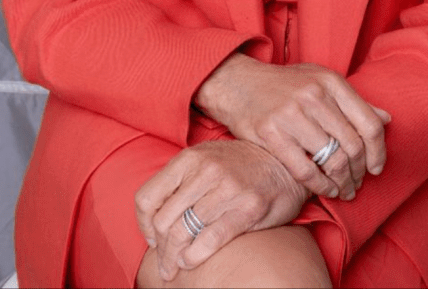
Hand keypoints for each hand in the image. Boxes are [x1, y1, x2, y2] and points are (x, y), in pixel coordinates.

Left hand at [135, 139, 308, 282]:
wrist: (283, 162)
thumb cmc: (239, 165)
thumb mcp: (205, 159)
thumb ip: (181, 181)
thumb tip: (154, 219)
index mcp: (189, 158)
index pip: (146, 198)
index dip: (143, 224)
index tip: (152, 237)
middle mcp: (205, 170)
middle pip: (163, 221)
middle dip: (160, 249)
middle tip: (164, 263)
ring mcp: (226, 188)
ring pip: (183, 232)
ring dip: (174, 258)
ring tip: (174, 268)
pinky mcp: (247, 207)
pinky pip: (210, 239)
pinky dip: (195, 256)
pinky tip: (191, 261)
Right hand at [195, 55, 390, 199]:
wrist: (238, 83)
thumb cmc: (284, 85)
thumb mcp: (320, 81)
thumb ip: (353, 101)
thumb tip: (386, 118)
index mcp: (330, 81)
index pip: (368, 122)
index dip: (378, 151)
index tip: (376, 168)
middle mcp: (314, 95)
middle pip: (353, 145)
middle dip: (360, 172)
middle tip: (358, 184)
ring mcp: (292, 114)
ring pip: (332, 160)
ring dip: (343, 183)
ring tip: (344, 190)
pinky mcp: (271, 133)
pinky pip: (306, 170)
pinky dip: (321, 187)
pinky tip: (326, 191)